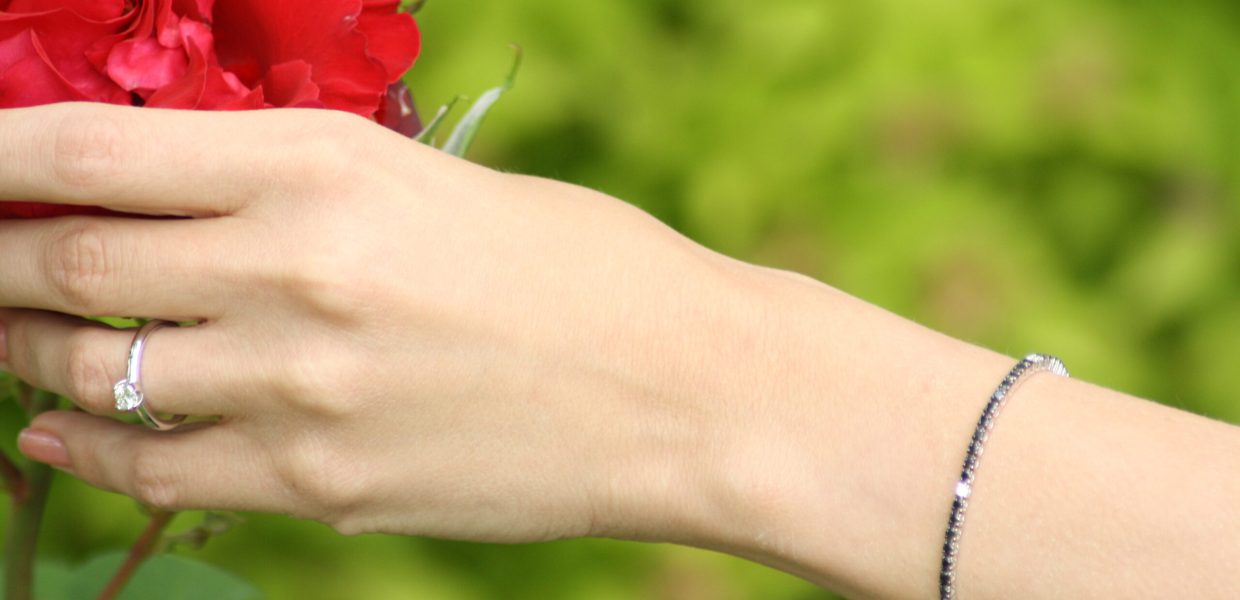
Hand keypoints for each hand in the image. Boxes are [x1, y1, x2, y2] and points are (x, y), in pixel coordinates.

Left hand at [0, 102, 746, 542]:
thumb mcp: (437, 186)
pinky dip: (86, 445)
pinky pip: (157, 469)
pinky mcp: (324, 486)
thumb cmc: (581, 268)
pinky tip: (56, 429)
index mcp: (329, 167)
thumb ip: (293, 192)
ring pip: (90, 369)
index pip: (95, 150)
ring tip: (8, 338)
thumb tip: (164, 203)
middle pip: (67, 260)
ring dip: (24, 349)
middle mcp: (298, 272)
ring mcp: (303, 392)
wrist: (686, 392)